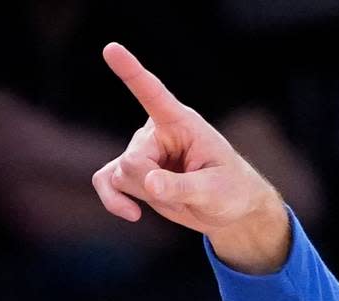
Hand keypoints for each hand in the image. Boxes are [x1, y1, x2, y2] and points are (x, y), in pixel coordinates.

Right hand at [92, 42, 289, 272]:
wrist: (230, 209)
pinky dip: (113, 200)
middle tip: (188, 191)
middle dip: (153, 185)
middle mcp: (157, 132)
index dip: (132, 72)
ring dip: (144, 196)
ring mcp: (142, 152)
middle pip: (134, 160)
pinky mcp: (133, 173)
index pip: (153, 94)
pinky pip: (106, 182)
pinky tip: (132, 214)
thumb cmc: (232, 190)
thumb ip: (183, 187)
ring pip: (119, 175)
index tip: (111, 49)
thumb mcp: (215, 191)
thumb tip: (149, 184)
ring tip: (178, 196)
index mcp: (182, 123)